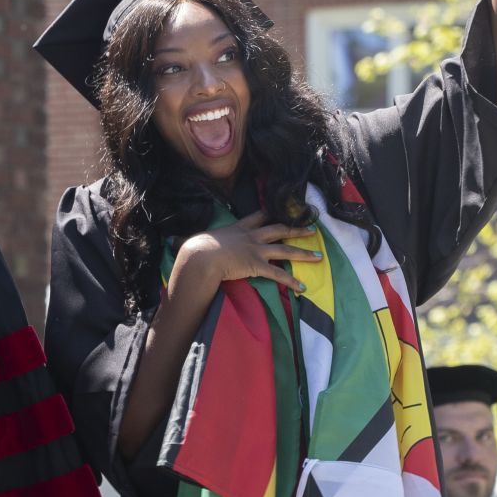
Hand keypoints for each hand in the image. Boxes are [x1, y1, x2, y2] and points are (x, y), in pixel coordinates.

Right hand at [171, 210, 318, 294]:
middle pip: (280, 229)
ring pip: (286, 250)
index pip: (260, 215)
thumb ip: (203, 240)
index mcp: (240, 227)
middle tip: (312, 230)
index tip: (284, 209)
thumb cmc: (198, 248)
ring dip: (303, 253)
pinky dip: (292, 281)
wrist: (202, 256)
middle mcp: (252, 236)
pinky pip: (279, 274)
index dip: (273, 212)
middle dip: (297, 229)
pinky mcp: (257, 265)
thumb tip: (178, 241)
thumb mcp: (204, 239)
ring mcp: (256, 250)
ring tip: (318, 256)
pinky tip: (303, 287)